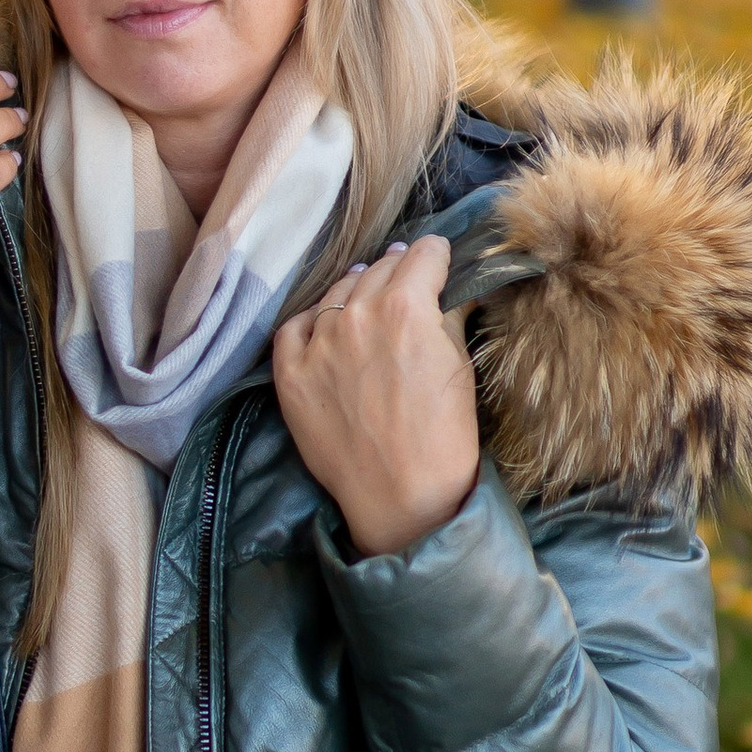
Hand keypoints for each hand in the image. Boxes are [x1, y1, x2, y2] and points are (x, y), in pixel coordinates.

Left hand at [272, 236, 479, 560]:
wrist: (402, 496)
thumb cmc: (444, 437)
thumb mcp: (460, 366)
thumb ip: (450, 316)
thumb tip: (452, 289)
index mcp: (406, 306)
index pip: (424, 255)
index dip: (437, 257)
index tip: (439, 261)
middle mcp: (357, 313)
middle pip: (380, 269)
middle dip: (399, 271)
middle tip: (408, 279)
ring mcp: (318, 342)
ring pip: (338, 292)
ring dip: (357, 290)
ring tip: (367, 295)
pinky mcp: (290, 372)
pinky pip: (295, 326)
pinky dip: (313, 320)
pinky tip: (325, 326)